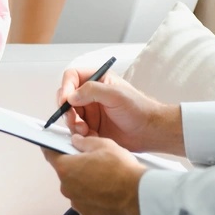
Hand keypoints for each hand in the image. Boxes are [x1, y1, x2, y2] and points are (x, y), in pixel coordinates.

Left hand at [43, 135, 146, 214]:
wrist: (138, 194)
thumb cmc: (121, 169)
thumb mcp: (103, 144)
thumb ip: (84, 142)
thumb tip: (76, 141)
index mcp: (66, 168)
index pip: (50, 154)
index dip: (51, 147)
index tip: (52, 145)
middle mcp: (67, 188)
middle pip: (66, 172)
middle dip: (76, 165)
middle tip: (93, 159)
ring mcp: (77, 203)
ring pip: (76, 187)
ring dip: (85, 181)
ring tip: (104, 176)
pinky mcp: (88, 214)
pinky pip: (86, 200)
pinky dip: (93, 195)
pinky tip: (107, 189)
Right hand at [57, 67, 181, 153]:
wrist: (149, 131)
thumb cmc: (139, 109)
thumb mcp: (116, 95)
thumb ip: (92, 91)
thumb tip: (71, 95)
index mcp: (98, 80)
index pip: (72, 77)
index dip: (66, 87)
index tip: (65, 100)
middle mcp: (91, 95)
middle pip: (67, 98)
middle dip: (67, 110)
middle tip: (73, 119)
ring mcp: (91, 111)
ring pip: (70, 116)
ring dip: (74, 124)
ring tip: (85, 130)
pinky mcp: (92, 127)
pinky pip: (77, 130)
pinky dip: (80, 135)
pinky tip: (92, 137)